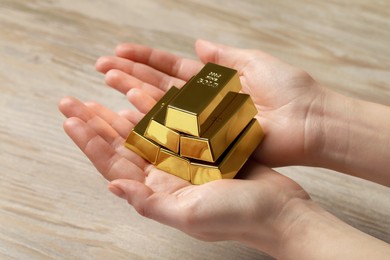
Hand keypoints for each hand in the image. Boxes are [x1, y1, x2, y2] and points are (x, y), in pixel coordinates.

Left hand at [58, 96, 309, 255]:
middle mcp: (166, 175)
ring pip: (144, 132)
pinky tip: (142, 98)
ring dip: (121, 112)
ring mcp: (183, 160)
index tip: (72, 121)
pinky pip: (172, 125)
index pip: (115, 165)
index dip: (91, 143)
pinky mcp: (201, 147)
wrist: (278, 209)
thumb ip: (151, 203)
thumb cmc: (237, 217)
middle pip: (122, 146)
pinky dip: (156, 110)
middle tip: (73, 103)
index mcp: (159, 192)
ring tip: (101, 95)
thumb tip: (113, 187)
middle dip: (96, 124)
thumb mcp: (190, 215)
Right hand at [95, 39, 326, 166]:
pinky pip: (177, 129)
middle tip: (102, 67)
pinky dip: (155, 119)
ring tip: (109, 82)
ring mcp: (204, 123)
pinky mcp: (210, 142)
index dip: (145, 59)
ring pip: (162, 106)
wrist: (310, 121)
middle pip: (159, 86)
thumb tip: (198, 43)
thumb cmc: (289, 90)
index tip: (120, 51)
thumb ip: (224, 55)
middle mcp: (203, 104)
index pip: (170, 68)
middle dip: (131, 74)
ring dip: (135, 93)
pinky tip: (132, 107)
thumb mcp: (254, 62)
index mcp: (213, 83)